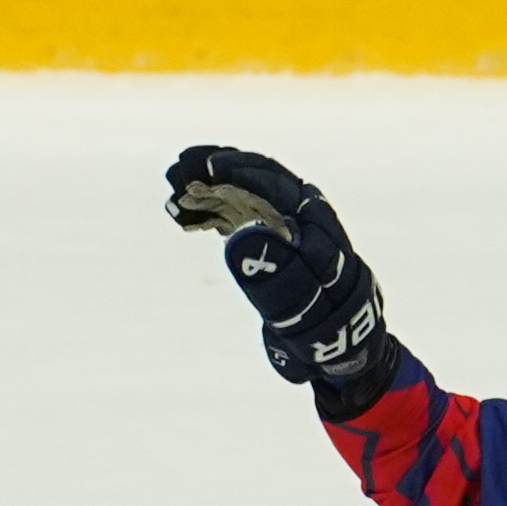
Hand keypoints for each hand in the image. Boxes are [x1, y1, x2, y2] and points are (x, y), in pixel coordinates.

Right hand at [164, 143, 396, 396]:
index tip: (205, 169)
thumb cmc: (322, 321)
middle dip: (214, 171)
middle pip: (253, 178)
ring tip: (172, 194)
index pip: (273, 182)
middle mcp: (297, 213)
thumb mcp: (301, 306)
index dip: (238, 171)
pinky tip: (181, 216)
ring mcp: (279, 221)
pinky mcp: (263, 233)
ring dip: (205, 189)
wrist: (335, 336)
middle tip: (177, 172)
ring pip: (239, 193)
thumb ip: (276, 275)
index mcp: (313, 221)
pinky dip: (207, 212)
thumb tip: (242, 238)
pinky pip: (233, 213)